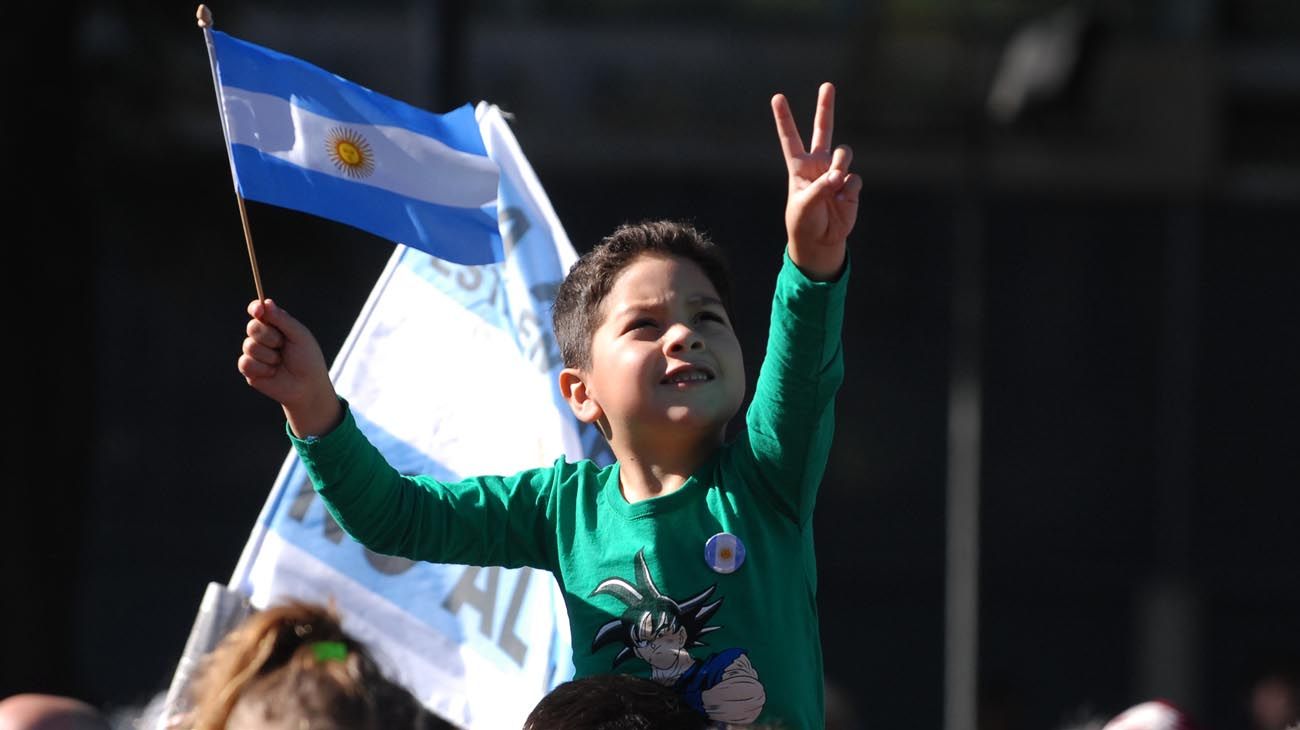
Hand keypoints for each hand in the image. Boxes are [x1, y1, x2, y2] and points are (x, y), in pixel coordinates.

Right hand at [239, 299, 340, 437]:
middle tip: (282, 345)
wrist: (307, 386)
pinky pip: (246, 362)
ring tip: (280, 362)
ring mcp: (255, 353)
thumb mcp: (299, 335)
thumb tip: (266, 302)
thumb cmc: (307, 359)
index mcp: (275, 325)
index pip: (258, 311)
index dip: (255, 308)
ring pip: (249, 346)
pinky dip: (262, 368)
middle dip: (269, 336)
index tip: (258, 310)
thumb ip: (282, 319)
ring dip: (269, 355)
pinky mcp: (249, 369)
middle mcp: (262, 337)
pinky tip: (272, 372)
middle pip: (252, 327)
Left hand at [771, 82, 861, 279]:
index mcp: (799, 167)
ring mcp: (836, 172)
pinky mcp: (851, 184)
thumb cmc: (805, 222)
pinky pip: (854, 178)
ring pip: (844, 153)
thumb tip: (840, 176)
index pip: (790, 138)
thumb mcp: (804, 205)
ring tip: (834, 183)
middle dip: (825, 107)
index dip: (784, 118)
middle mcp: (818, 165)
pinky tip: (842, 201)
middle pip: (823, 130)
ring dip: (841, 164)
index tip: (777, 97)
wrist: (821, 240)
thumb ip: (820, 187)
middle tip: (828, 85)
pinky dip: (848, 189)